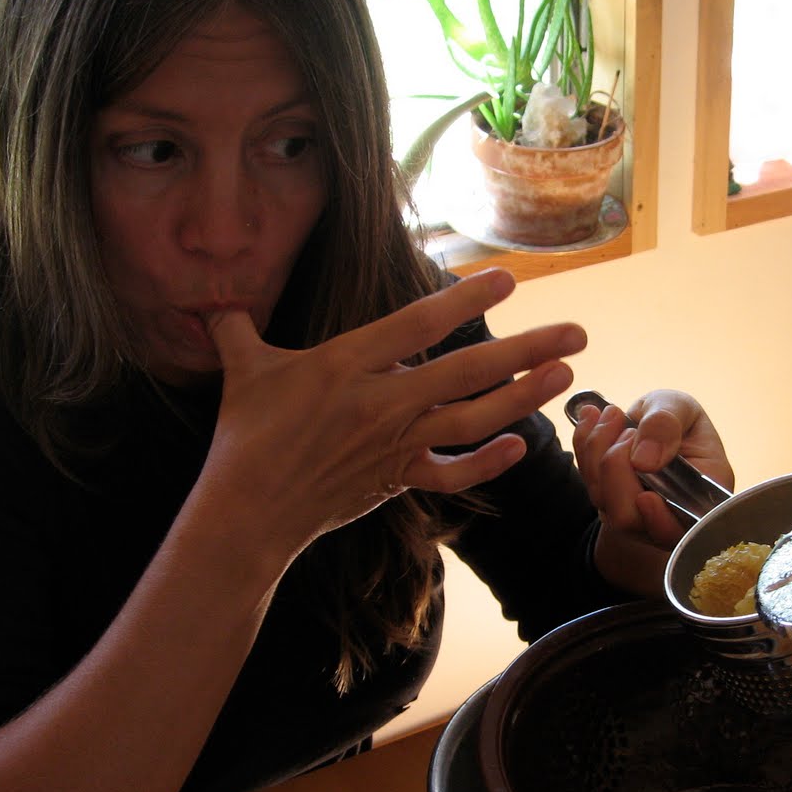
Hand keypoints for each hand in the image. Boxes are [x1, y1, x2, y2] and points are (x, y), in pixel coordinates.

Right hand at [203, 268, 586, 561]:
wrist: (249, 511)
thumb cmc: (244, 436)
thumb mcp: (241, 371)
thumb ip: (236, 328)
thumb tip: (215, 301)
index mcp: (347, 365)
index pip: (417, 324)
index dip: (464, 300)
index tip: (508, 280)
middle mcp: (382, 402)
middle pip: (467, 371)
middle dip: (526, 349)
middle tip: (576, 331)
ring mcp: (395, 444)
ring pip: (474, 419)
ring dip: (524, 397)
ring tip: (565, 375)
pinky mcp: (399, 480)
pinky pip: (453, 472)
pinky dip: (488, 462)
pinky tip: (520, 445)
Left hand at [572, 390, 733, 595]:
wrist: (654, 423)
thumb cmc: (677, 418)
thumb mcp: (681, 407)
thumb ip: (666, 425)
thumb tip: (643, 460)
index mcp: (701, 498)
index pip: (681, 529)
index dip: (659, 520)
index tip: (646, 496)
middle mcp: (665, 517)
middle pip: (628, 516)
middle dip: (616, 464)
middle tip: (627, 424)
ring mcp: (633, 515)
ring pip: (602, 498)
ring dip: (597, 447)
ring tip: (613, 414)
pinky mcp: (607, 503)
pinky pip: (586, 480)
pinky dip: (584, 444)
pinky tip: (592, 418)